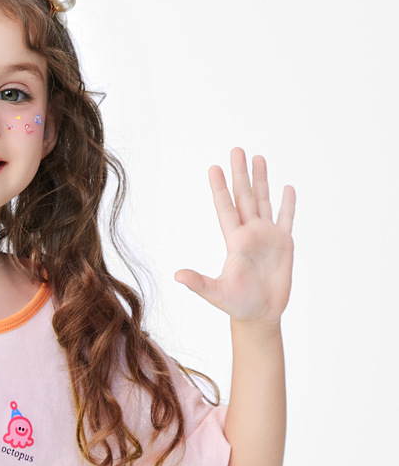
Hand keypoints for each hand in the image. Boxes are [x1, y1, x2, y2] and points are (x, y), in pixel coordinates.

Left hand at [175, 149, 294, 325]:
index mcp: (234, 241)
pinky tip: (287, 188)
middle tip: (237, 150)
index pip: (225, 208)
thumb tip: (177, 276)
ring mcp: (267, 237)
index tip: (214, 167)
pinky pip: (286, 219)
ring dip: (261, 180)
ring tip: (259, 158)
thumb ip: (199, 283)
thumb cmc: (237, 305)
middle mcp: (249, 234)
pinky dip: (288, 204)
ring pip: (263, 202)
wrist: (260, 315)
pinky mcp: (284, 245)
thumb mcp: (216, 293)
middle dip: (241, 173)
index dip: (220, 188)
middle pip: (244, 197)